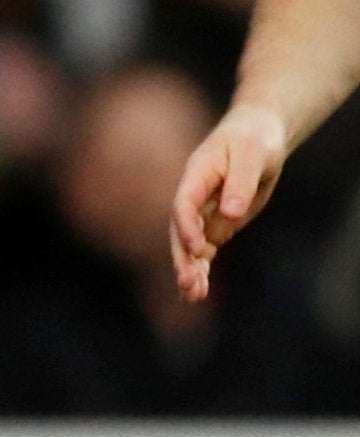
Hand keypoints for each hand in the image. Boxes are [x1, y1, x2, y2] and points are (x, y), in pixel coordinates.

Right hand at [170, 104, 290, 302]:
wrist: (256, 140)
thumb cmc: (254, 141)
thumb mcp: (253, 154)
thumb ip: (241, 182)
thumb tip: (231, 213)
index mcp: (196, 176)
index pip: (184, 204)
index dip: (188, 227)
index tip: (199, 249)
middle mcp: (192, 199)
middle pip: (181, 232)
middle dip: (183, 259)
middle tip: (188, 283)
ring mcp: (202, 215)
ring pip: (190, 247)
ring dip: (190, 271)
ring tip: (194, 296)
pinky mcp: (215, 227)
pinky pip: (204, 253)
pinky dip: (202, 271)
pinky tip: (198, 293)